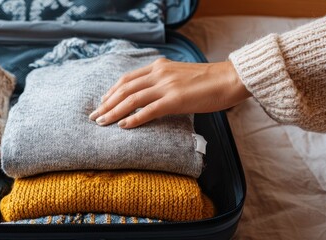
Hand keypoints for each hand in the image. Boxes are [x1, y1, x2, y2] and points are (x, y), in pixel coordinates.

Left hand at [89, 58, 250, 128]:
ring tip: (102, 123)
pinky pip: (148, 110)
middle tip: (95, 116)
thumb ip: (165, 82)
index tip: (102, 102)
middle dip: (107, 103)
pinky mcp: (175, 100)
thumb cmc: (210, 81)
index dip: (112, 91)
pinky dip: (133, 118)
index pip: (127, 78)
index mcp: (159, 67)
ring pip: (132, 99)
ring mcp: (167, 86)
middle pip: (124, 88)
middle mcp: (159, 74)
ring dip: (114, 112)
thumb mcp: (181, 76)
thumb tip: (153, 96)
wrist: (230, 79)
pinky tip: (123, 126)